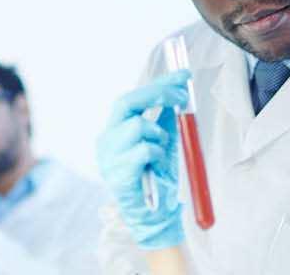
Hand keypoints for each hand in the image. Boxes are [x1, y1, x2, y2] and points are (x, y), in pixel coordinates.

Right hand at [96, 69, 188, 249]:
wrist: (153, 216)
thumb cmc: (157, 178)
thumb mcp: (163, 142)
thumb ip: (166, 118)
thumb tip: (179, 90)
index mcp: (115, 130)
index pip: (133, 98)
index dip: (158, 83)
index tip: (183, 74)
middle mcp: (106, 139)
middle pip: (127, 102)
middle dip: (157, 93)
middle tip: (182, 96)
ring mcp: (108, 156)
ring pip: (139, 125)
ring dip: (160, 136)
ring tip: (161, 154)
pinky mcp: (117, 172)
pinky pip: (145, 149)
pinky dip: (158, 155)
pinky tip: (156, 168)